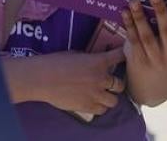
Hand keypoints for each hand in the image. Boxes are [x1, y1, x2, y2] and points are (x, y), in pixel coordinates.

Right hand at [7, 48, 125, 115]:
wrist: (43, 78)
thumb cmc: (56, 63)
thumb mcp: (76, 55)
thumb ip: (90, 60)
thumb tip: (96, 63)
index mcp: (98, 62)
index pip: (119, 57)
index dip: (123, 56)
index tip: (123, 56)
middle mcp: (101, 78)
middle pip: (120, 84)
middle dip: (116, 83)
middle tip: (111, 82)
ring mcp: (96, 94)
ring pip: (114, 101)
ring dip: (109, 97)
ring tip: (102, 95)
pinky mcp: (88, 107)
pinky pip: (102, 110)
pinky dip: (100, 106)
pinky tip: (93, 101)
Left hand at [121, 0, 166, 104]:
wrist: (154, 84)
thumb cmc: (163, 51)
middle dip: (161, 10)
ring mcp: (156, 58)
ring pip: (148, 36)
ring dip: (140, 17)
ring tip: (134, 1)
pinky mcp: (140, 60)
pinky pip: (134, 41)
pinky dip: (129, 25)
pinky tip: (124, 12)